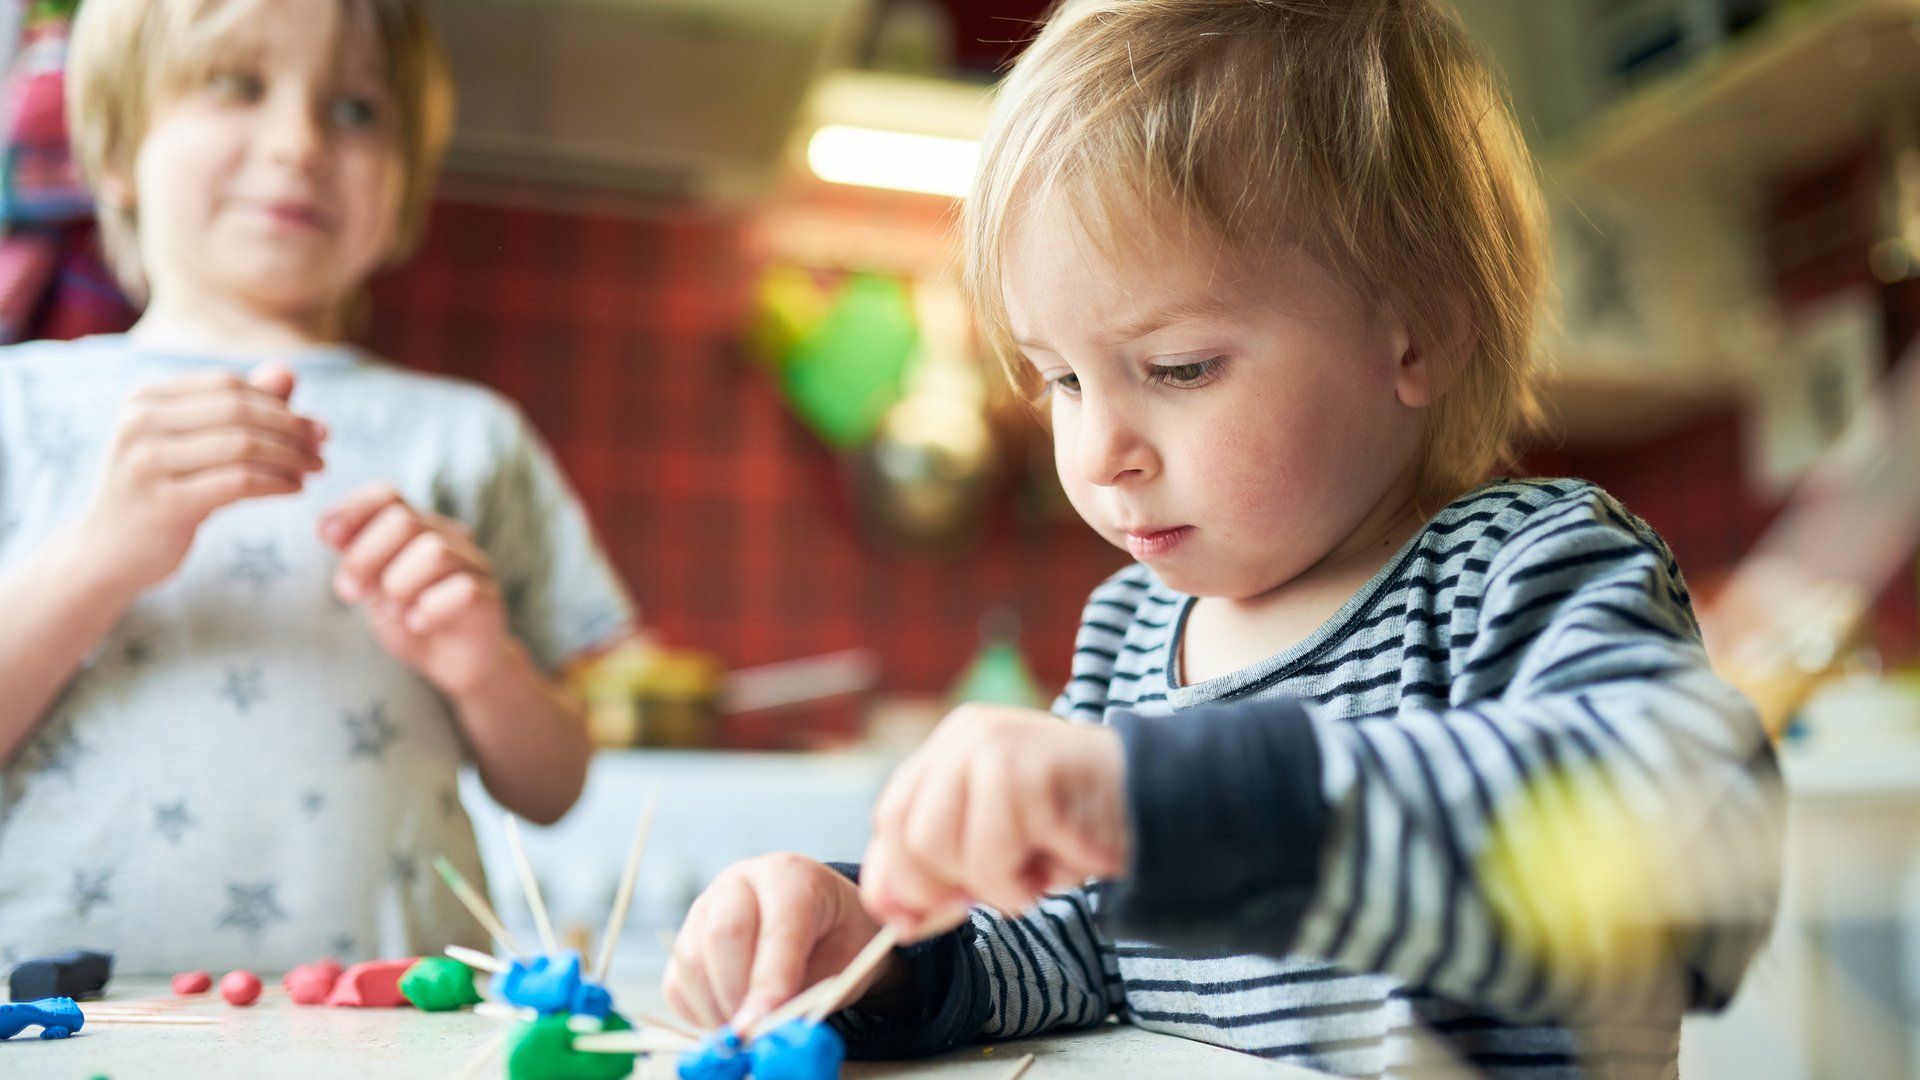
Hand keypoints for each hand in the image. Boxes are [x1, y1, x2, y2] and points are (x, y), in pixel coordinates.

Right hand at [77, 363, 325, 591]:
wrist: (108, 552)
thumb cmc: (160, 491)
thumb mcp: (193, 443)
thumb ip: (237, 408)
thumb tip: (288, 373)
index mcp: (145, 398)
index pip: (228, 385)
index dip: (279, 403)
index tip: (315, 426)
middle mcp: (140, 423)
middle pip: (239, 411)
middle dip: (291, 428)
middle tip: (322, 447)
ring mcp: (148, 462)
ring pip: (244, 445)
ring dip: (291, 456)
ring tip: (314, 469)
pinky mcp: (165, 503)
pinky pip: (240, 482)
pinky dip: (277, 482)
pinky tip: (296, 488)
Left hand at [318, 482, 509, 695]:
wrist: (453, 664)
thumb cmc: (411, 620)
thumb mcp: (374, 586)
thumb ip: (357, 557)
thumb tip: (328, 530)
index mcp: (419, 528)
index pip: (387, 496)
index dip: (352, 510)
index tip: (325, 538)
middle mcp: (450, 538)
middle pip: (403, 522)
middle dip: (365, 557)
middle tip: (349, 593)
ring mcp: (474, 566)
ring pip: (434, 552)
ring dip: (399, 585)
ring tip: (391, 611)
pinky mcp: (489, 598)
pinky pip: (462, 589)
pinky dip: (430, 608)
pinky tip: (418, 624)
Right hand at [665, 853, 906, 1033]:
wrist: (822, 919)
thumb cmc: (835, 938)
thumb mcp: (842, 960)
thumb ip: (806, 992)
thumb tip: (770, 1030)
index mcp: (789, 877)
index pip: (774, 929)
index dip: (769, 982)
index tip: (763, 1024)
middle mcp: (740, 884)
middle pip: (722, 934)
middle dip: (736, 994)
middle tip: (752, 1034)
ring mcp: (705, 908)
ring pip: (691, 960)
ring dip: (714, 1008)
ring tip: (745, 1032)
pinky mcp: (686, 938)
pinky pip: (676, 983)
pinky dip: (697, 1013)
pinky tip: (726, 1022)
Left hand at [862, 704, 1129, 938]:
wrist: (1163, 796)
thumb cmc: (1080, 822)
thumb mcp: (1000, 840)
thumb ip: (942, 870)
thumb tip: (892, 918)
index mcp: (955, 744)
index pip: (891, 817)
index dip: (899, 878)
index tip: (916, 922)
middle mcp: (965, 735)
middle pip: (909, 839)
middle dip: (949, 887)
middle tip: (1008, 886)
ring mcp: (991, 748)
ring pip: (947, 854)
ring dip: (999, 884)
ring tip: (1043, 862)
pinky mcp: (1022, 774)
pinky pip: (996, 864)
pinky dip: (1033, 881)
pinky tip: (1068, 853)